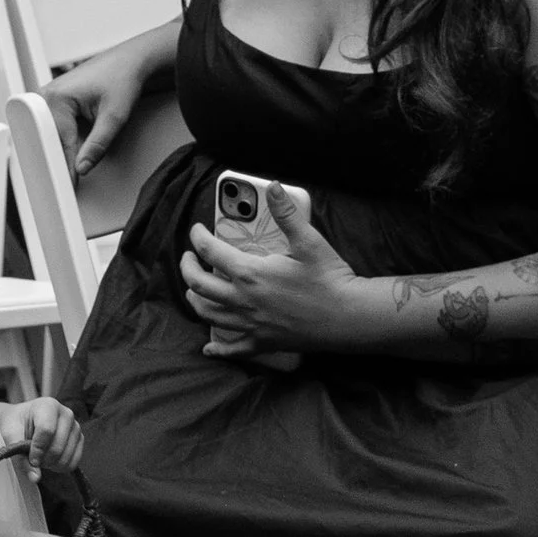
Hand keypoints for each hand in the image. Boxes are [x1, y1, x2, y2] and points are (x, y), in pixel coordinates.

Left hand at [0, 395, 83, 473]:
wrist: (24, 420)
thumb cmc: (16, 423)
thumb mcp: (10, 434)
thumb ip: (20, 455)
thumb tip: (35, 478)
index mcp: (48, 405)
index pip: (47, 430)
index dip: (37, 449)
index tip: (30, 458)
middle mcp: (66, 414)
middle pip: (58, 446)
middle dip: (43, 459)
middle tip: (33, 459)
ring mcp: (76, 427)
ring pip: (66, 456)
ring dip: (51, 464)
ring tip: (40, 458)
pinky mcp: (80, 439)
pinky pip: (74, 462)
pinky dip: (60, 467)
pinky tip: (50, 460)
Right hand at [46, 47, 146, 178]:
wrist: (129, 62)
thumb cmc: (123, 80)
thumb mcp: (115, 117)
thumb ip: (98, 145)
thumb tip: (81, 168)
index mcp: (56, 98)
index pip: (59, 143)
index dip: (66, 168)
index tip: (69, 186)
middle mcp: (46, 95)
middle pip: (47, 139)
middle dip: (57, 159)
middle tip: (67, 181)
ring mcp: (47, 96)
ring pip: (47, 133)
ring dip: (57, 148)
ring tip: (66, 168)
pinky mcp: (53, 99)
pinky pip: (51, 125)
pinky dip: (60, 139)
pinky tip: (68, 150)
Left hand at [180, 187, 361, 355]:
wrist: (350, 317)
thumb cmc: (330, 279)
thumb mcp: (308, 241)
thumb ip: (286, 214)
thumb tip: (272, 187)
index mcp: (250, 273)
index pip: (210, 252)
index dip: (198, 238)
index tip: (196, 231)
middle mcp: (243, 300)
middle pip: (199, 285)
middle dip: (188, 269)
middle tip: (189, 258)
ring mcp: (251, 324)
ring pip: (209, 315)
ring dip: (196, 301)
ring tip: (194, 290)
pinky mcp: (264, 342)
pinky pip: (234, 349)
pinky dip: (218, 349)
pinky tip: (209, 349)